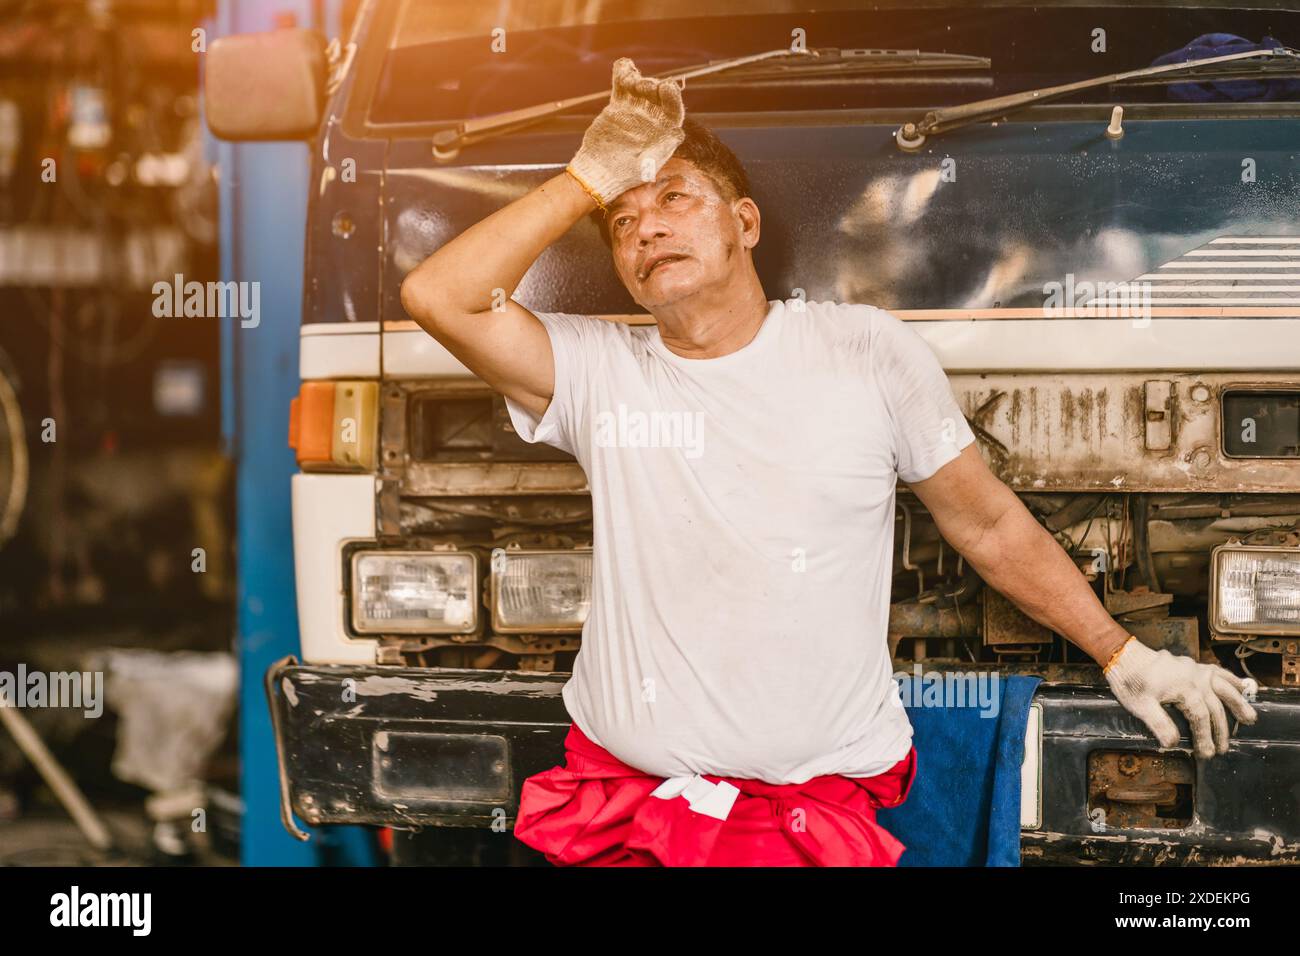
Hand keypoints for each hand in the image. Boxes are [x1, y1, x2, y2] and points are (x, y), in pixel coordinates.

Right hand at [566, 58, 685, 207]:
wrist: (600, 173)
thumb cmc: (626, 174)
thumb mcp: (648, 165)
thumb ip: (663, 148)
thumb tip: (679, 132)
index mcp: (665, 130)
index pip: (673, 109)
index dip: (672, 96)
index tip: (666, 87)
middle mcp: (653, 118)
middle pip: (656, 94)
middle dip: (651, 86)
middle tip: (641, 86)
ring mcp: (636, 110)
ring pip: (639, 87)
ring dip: (636, 79)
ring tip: (629, 79)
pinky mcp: (618, 106)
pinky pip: (622, 86)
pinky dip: (623, 73)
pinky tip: (623, 65)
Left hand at [1104, 636, 1257, 758]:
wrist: (1122, 655)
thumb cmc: (1130, 680)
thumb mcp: (1140, 706)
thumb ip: (1159, 724)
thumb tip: (1172, 744)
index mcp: (1185, 689)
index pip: (1201, 719)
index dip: (1205, 738)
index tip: (1206, 754)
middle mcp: (1196, 678)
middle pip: (1215, 707)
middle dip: (1221, 730)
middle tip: (1223, 749)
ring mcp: (1195, 669)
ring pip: (1224, 687)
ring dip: (1238, 703)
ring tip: (1250, 719)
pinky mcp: (1191, 665)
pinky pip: (1217, 672)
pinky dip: (1231, 680)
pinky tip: (1241, 686)